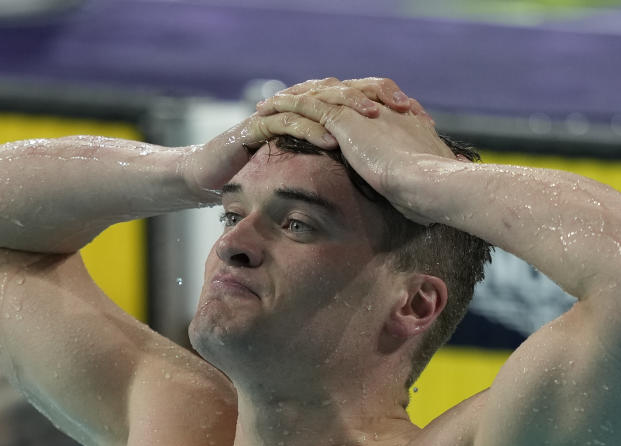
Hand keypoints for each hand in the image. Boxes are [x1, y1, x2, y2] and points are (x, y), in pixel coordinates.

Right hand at [183, 77, 420, 193]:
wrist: (207, 177)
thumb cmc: (254, 175)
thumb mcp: (302, 170)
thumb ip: (335, 166)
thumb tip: (378, 178)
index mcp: (311, 115)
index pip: (352, 99)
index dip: (381, 102)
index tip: (413, 113)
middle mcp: (295, 108)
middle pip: (340, 93)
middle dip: (370, 97)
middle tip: (398, 106)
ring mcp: (275, 114)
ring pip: (316, 103)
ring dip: (346, 110)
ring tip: (371, 119)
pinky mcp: (255, 127)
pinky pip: (287, 123)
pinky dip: (310, 131)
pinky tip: (330, 141)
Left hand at [252, 78, 456, 223]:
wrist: (427, 181)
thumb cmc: (429, 192)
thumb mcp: (419, 186)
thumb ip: (416, 186)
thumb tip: (422, 205)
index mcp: (395, 123)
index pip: (363, 111)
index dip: (342, 113)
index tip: (326, 120)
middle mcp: (377, 110)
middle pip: (337, 96)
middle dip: (311, 98)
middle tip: (289, 103)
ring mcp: (360, 111)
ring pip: (317, 96)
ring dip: (291, 99)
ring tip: (267, 104)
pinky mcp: (344, 118)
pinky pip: (306, 105)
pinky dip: (285, 105)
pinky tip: (266, 109)